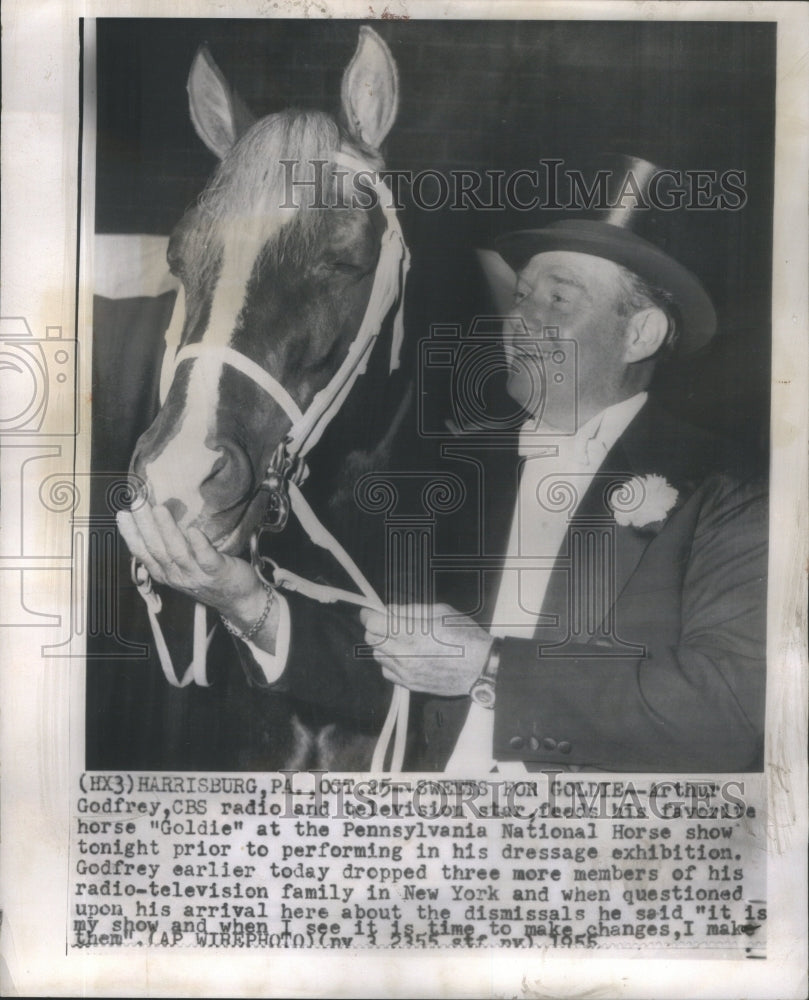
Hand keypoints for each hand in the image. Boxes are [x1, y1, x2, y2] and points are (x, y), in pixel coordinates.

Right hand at [117, 503, 265, 626]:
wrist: (240, 599)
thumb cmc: (209, 575)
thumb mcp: (183, 566)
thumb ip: (170, 548)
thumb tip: (157, 516)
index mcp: (165, 572)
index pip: (143, 553)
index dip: (131, 534)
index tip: (122, 514)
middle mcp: (176, 575)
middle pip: (156, 549)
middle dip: (144, 525)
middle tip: (137, 501)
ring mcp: (196, 575)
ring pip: (176, 552)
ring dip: (166, 530)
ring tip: (159, 509)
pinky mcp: (217, 573)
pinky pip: (206, 559)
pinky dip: (199, 545)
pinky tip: (194, 530)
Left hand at [359, 603, 492, 695]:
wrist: (482, 667)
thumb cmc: (465, 635)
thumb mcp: (440, 612)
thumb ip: (410, 610)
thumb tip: (389, 610)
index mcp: (413, 633)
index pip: (373, 624)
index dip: (369, 615)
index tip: (371, 611)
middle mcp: (405, 655)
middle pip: (371, 640)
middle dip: (375, 628)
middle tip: (386, 622)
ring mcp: (407, 672)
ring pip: (378, 656)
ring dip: (383, 645)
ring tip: (399, 639)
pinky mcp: (411, 685)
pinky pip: (387, 672)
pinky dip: (390, 662)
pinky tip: (404, 655)